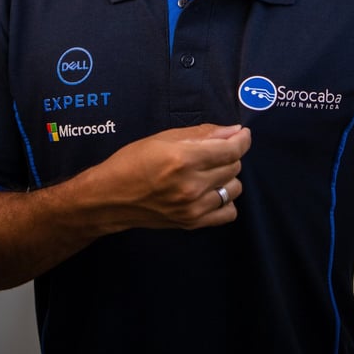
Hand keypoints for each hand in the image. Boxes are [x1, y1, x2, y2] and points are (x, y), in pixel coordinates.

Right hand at [73, 123, 251, 234]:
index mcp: (184, 159)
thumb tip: (233, 131)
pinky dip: (225, 200)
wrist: (109, 198)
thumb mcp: (164, 138)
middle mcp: (191, 185)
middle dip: (230, 154)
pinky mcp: (191, 223)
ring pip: (233, 189)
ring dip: (227, 177)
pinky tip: (211, 191)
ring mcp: (193, 208)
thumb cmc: (132, 161)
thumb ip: (202, 133)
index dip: (243, 139)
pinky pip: (228, 213)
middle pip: (234, 167)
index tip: (242, 134)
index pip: (231, 150)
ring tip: (210, 171)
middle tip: (215, 150)